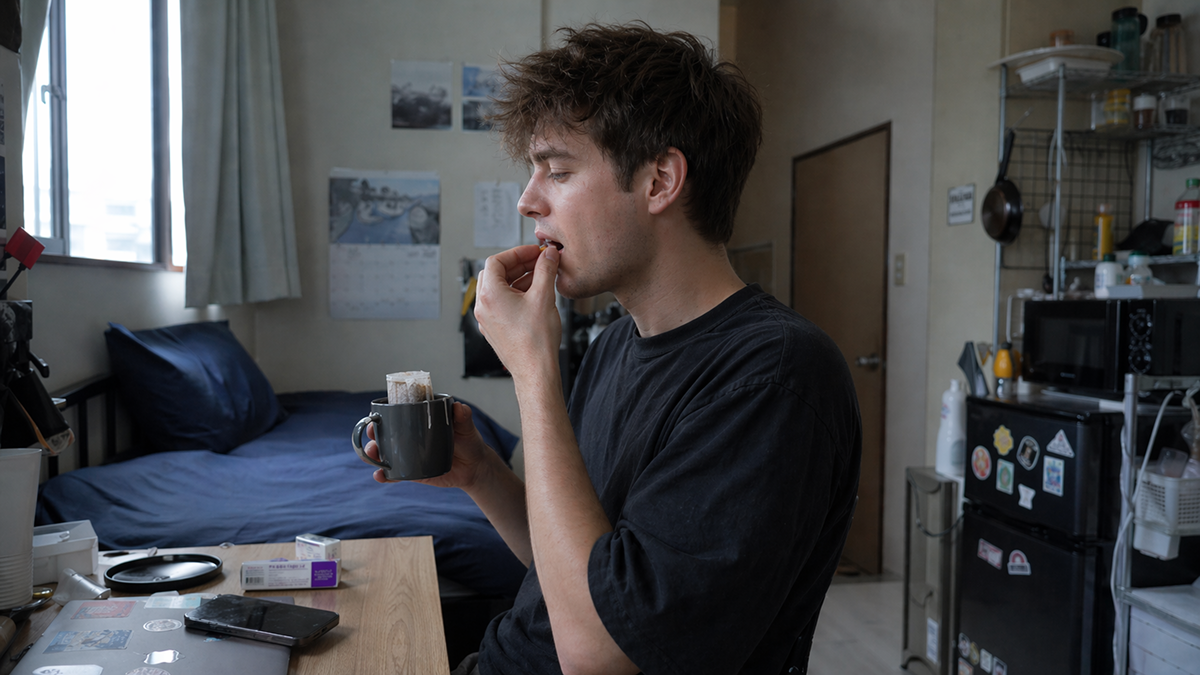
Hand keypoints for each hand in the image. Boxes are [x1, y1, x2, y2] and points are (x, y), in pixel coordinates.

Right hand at [364, 402, 496, 488]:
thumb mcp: (466, 428)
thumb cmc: (469, 442)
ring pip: (384, 454)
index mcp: (418, 421)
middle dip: (371, 434)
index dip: (381, 414)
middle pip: (383, 433)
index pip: (395, 414)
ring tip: (374, 456)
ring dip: (373, 455)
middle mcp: (409, 437)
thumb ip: (463, 417)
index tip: (374, 415)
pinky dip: (384, 476)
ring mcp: (408, 455)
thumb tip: (458, 407)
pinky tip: (381, 476)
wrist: (474, 467)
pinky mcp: (411, 472)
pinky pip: (393, 474)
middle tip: (371, 435)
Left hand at [474, 244, 561, 379]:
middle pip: (496, 274)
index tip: (533, 252)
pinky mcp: (495, 329)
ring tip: (541, 277)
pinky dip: (517, 294)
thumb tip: (548, 255)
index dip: (517, 253)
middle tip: (538, 262)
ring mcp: (487, 319)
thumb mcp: (544, 296)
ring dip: (519, 279)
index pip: (497, 261)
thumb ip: (545, 270)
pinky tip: (536, 295)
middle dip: (518, 265)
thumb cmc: (536, 341)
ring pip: (500, 289)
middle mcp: (483, 306)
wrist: (535, 371)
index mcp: (490, 295)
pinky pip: (502, 304)